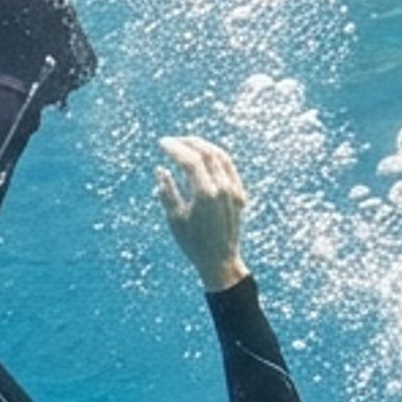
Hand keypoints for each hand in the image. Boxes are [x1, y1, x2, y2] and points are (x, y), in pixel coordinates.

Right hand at [155, 134, 251, 291]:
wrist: (220, 260)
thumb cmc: (193, 243)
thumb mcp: (175, 218)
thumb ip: (167, 191)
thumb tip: (161, 169)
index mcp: (205, 193)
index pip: (190, 160)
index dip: (174, 148)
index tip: (161, 144)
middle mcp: (223, 188)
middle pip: (207, 153)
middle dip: (188, 142)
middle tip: (172, 141)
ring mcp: (234, 190)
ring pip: (221, 156)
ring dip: (203, 146)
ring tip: (187, 144)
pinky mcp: (240, 194)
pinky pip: (229, 168)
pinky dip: (216, 157)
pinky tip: (205, 157)